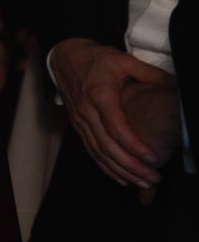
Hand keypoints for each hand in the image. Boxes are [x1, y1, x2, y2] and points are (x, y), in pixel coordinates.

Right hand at [49, 39, 180, 188]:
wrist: (65, 58)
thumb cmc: (95, 59)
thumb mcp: (123, 60)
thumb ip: (150, 73)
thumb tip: (175, 84)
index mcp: (99, 94)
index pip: (115, 126)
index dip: (134, 145)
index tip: (152, 157)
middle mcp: (86, 111)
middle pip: (107, 146)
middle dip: (131, 165)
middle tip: (153, 177)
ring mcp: (80, 121)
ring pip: (99, 153)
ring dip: (121, 171)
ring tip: (143, 182)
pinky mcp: (78, 127)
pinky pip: (91, 152)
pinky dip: (106, 168)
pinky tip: (123, 178)